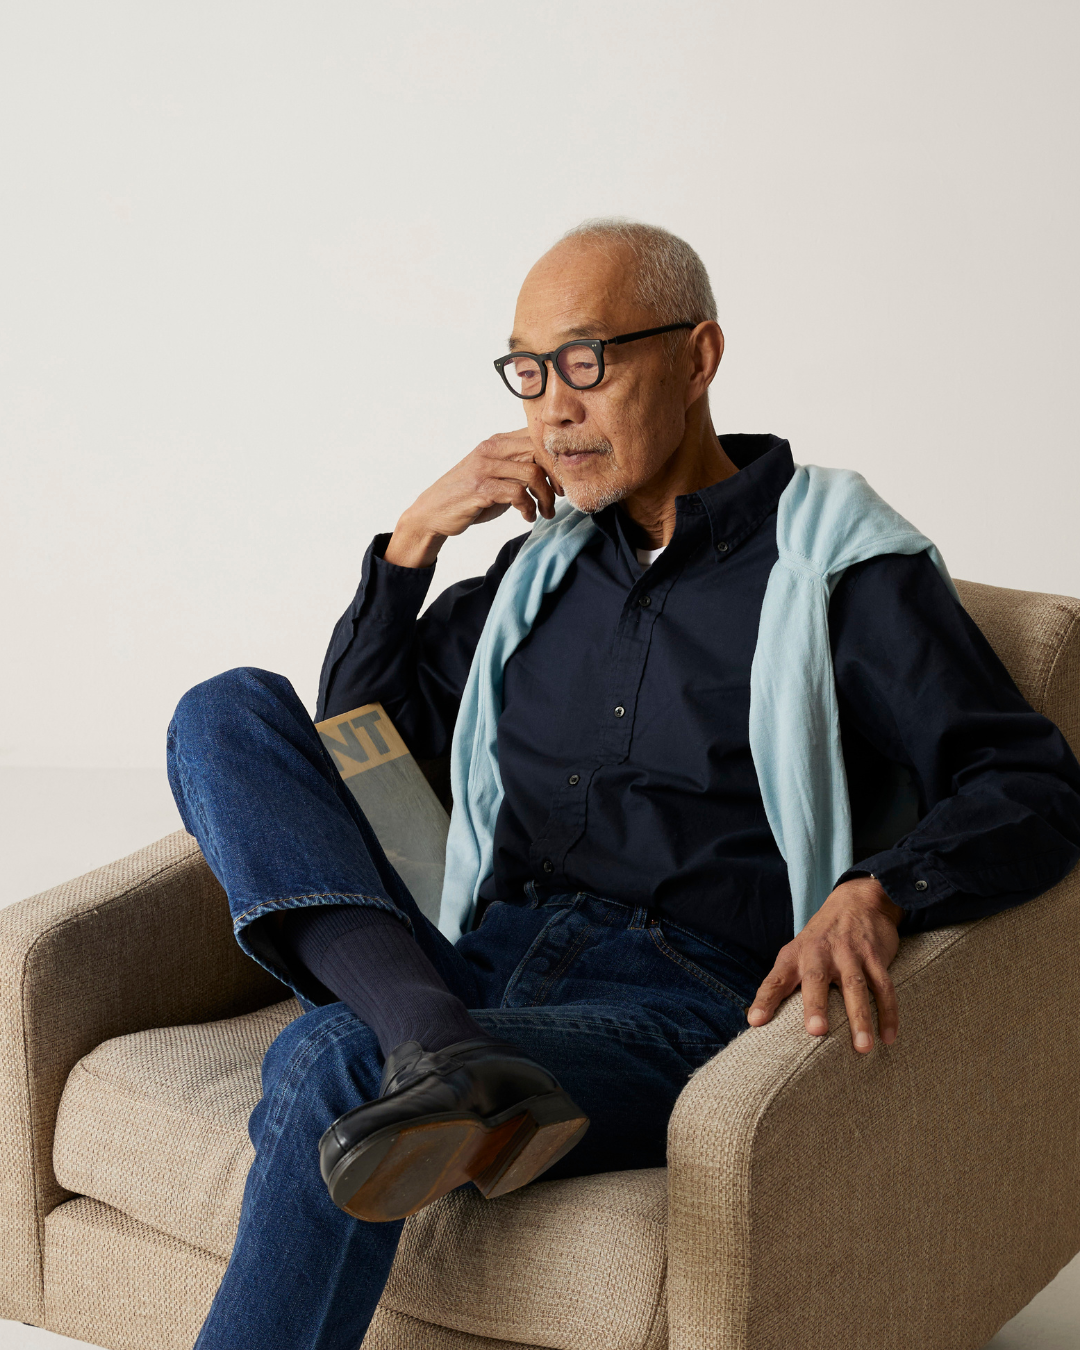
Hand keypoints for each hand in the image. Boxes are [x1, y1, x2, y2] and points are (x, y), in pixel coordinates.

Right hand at [384, 429, 562, 567]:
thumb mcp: (494, 476)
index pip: (537, 437)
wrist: (432, 513)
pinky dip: (529, 508)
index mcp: (496, 442)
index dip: (556, 458)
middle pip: (539, 451)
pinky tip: (528, 517)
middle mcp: (491, 449)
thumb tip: (552, 472)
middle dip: (556, 476)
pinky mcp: (480, 488)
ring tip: (545, 512)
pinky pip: (517, 493)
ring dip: (545, 497)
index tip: (562, 481)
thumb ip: (517, 468)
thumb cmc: (467, 496)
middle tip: (561, 496)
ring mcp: (484, 467)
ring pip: (532, 473)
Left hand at [746, 877, 902, 1052]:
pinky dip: (888, 1012)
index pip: (776, 979)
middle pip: (816, 979)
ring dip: (860, 1018)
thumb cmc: (820, 940)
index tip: (756, 1021)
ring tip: (863, 1047)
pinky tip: (888, 1037)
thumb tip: (759, 1021)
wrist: (856, 901)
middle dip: (816, 1005)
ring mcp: (849, 953)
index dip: (765, 999)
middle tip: (816, 1031)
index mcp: (795, 955)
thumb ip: (784, 982)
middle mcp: (819, 953)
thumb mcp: (797, 952)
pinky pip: (884, 986)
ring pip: (855, 987)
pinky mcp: (874, 955)